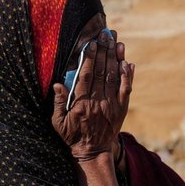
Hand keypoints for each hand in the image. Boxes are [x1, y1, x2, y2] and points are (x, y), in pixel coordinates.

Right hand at [52, 30, 133, 161]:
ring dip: (116, 58)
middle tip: (106, 34)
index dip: (89, 58)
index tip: (91, 43)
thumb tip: (57, 83)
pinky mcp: (122, 108)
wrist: (93, 151)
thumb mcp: (57, 122)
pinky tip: (127, 62)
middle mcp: (98, 102)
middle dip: (104, 51)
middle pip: (101, 72)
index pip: (86, 76)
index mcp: (81, 103)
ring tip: (117, 42)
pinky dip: (127, 75)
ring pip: (114, 77)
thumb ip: (58, 102)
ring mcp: (112, 105)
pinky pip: (125, 89)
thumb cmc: (72, 135)